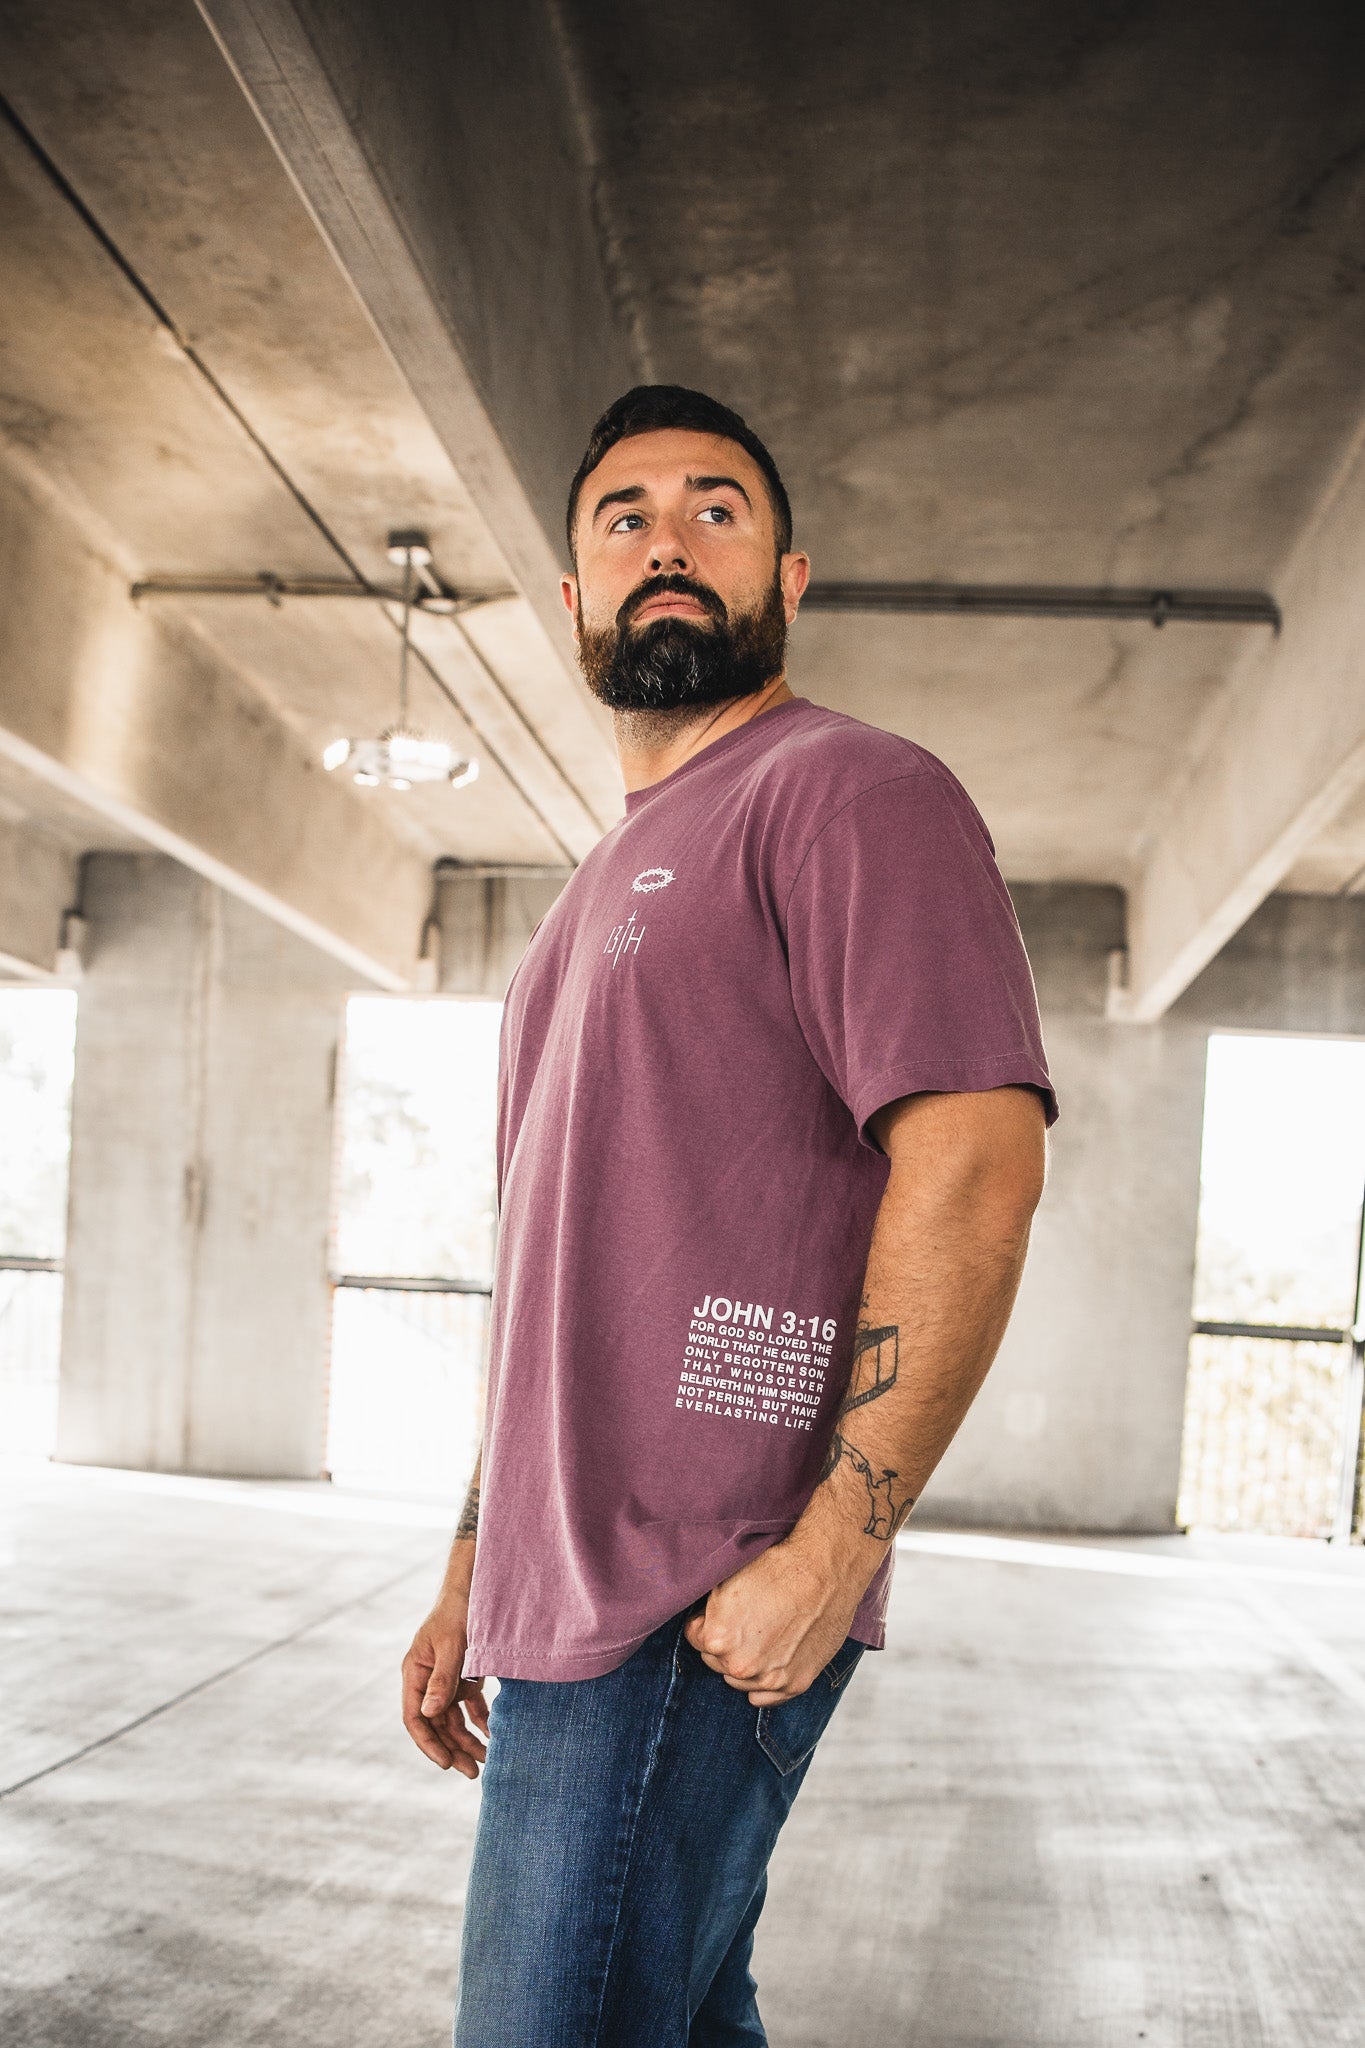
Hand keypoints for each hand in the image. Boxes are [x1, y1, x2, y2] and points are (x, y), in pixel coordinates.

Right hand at [401, 1592, 489, 1778]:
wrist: (477, 1586)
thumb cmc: (459, 1612)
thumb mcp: (452, 1645)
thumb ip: (442, 1679)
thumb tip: (429, 1714)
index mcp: (415, 1673)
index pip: (415, 1718)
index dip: (428, 1744)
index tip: (446, 1764)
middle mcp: (427, 1680)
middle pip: (436, 1725)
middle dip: (453, 1749)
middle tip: (473, 1772)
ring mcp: (445, 1679)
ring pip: (453, 1720)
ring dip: (468, 1739)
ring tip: (488, 1759)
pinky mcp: (463, 1676)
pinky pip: (468, 1707)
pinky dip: (480, 1721)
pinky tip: (493, 1734)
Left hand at [683, 1528, 865, 1705]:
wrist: (826, 1570)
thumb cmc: (778, 1568)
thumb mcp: (728, 1579)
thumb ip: (707, 1610)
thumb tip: (699, 1622)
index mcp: (718, 1639)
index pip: (695, 1637)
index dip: (706, 1621)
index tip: (720, 1613)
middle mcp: (741, 1666)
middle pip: (716, 1660)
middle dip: (725, 1644)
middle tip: (745, 1622)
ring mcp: (770, 1679)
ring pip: (740, 1680)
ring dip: (744, 1663)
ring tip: (761, 1636)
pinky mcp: (797, 1683)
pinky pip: (766, 1697)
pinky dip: (763, 1684)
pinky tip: (768, 1664)